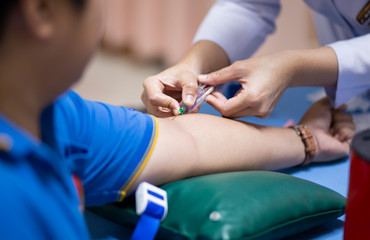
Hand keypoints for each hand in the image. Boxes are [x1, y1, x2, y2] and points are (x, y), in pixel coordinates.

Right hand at [141, 63, 199, 116]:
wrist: (184, 76)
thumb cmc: (184, 73)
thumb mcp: (189, 78)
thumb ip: (190, 89)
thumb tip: (188, 103)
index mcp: (150, 83)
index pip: (154, 98)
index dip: (168, 104)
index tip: (180, 107)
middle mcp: (147, 95)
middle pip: (156, 111)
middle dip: (173, 113)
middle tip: (189, 110)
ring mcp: (151, 104)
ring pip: (162, 117)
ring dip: (177, 115)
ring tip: (190, 108)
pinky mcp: (157, 111)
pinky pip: (166, 118)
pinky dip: (177, 116)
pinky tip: (186, 110)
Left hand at [198, 47, 337, 117]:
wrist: (288, 69)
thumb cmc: (264, 65)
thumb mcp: (239, 67)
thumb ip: (219, 75)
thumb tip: (201, 79)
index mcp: (252, 98)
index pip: (225, 109)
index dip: (214, 102)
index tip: (208, 92)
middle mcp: (259, 110)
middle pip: (230, 114)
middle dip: (219, 103)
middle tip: (214, 90)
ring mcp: (263, 113)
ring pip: (236, 115)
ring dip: (227, 105)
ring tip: (223, 91)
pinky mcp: (264, 113)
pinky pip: (245, 113)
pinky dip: (237, 106)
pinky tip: (237, 94)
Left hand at [298, 98, 354, 162]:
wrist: (311, 136)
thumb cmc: (313, 121)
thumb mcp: (321, 105)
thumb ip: (332, 101)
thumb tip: (344, 105)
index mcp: (329, 119)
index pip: (343, 111)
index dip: (339, 109)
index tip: (336, 109)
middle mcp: (335, 127)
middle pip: (348, 116)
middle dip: (339, 117)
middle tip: (329, 123)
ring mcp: (341, 136)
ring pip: (351, 124)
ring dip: (339, 125)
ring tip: (330, 131)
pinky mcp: (346, 144)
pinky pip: (352, 133)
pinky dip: (343, 132)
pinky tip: (335, 137)